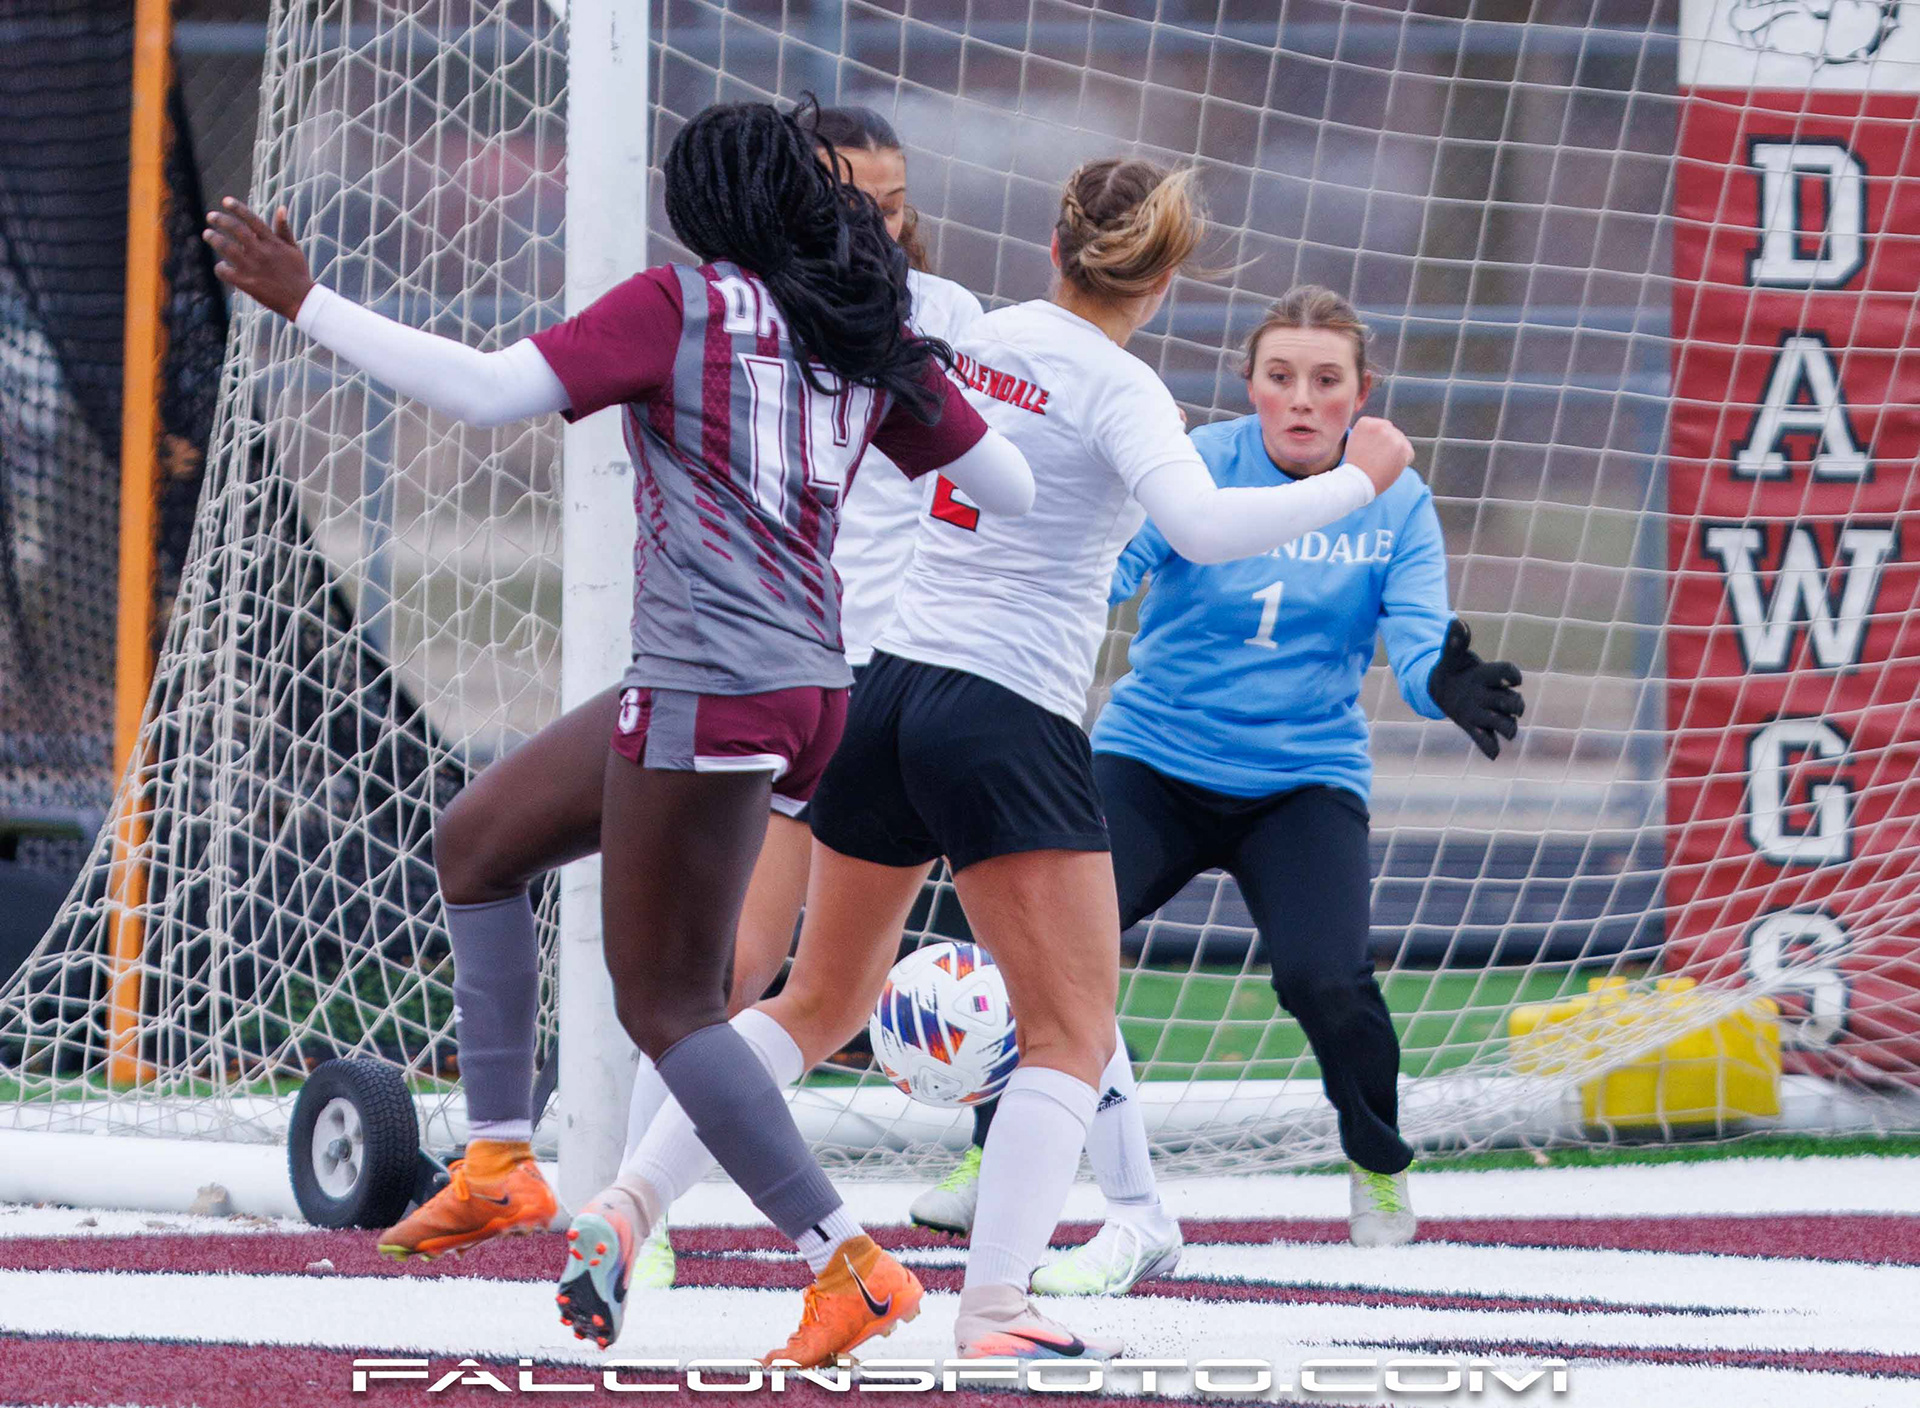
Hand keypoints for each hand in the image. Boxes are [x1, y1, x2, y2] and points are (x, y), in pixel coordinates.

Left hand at [204, 197, 314, 320]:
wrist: (302, 300)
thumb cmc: (298, 274)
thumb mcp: (294, 249)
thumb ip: (284, 230)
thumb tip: (281, 208)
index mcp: (273, 242)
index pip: (252, 219)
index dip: (237, 208)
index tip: (225, 201)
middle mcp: (261, 252)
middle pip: (235, 229)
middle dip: (220, 220)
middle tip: (211, 216)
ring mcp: (252, 267)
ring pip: (226, 247)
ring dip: (214, 238)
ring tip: (207, 234)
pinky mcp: (246, 283)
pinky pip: (225, 271)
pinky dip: (220, 267)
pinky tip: (221, 266)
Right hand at [1343, 417, 1413, 494]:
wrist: (1357, 482)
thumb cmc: (1355, 466)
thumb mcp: (1355, 441)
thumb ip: (1369, 432)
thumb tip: (1384, 429)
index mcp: (1366, 422)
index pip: (1380, 428)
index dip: (1376, 442)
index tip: (1367, 451)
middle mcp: (1380, 425)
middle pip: (1391, 433)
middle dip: (1387, 446)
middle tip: (1375, 460)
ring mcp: (1393, 436)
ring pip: (1401, 443)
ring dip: (1395, 454)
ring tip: (1381, 464)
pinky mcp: (1403, 447)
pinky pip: (1409, 453)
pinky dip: (1403, 462)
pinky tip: (1389, 467)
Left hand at [1427, 619, 1523, 759]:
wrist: (1442, 688)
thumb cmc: (1453, 669)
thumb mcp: (1451, 655)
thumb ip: (1454, 641)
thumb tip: (1456, 621)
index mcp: (1488, 675)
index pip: (1506, 672)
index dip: (1513, 675)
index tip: (1514, 679)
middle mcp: (1492, 695)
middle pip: (1512, 701)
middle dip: (1516, 705)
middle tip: (1515, 707)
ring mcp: (1485, 713)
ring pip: (1505, 724)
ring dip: (1508, 728)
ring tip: (1508, 733)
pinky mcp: (1476, 728)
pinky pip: (1487, 742)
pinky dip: (1491, 749)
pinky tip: (1493, 755)